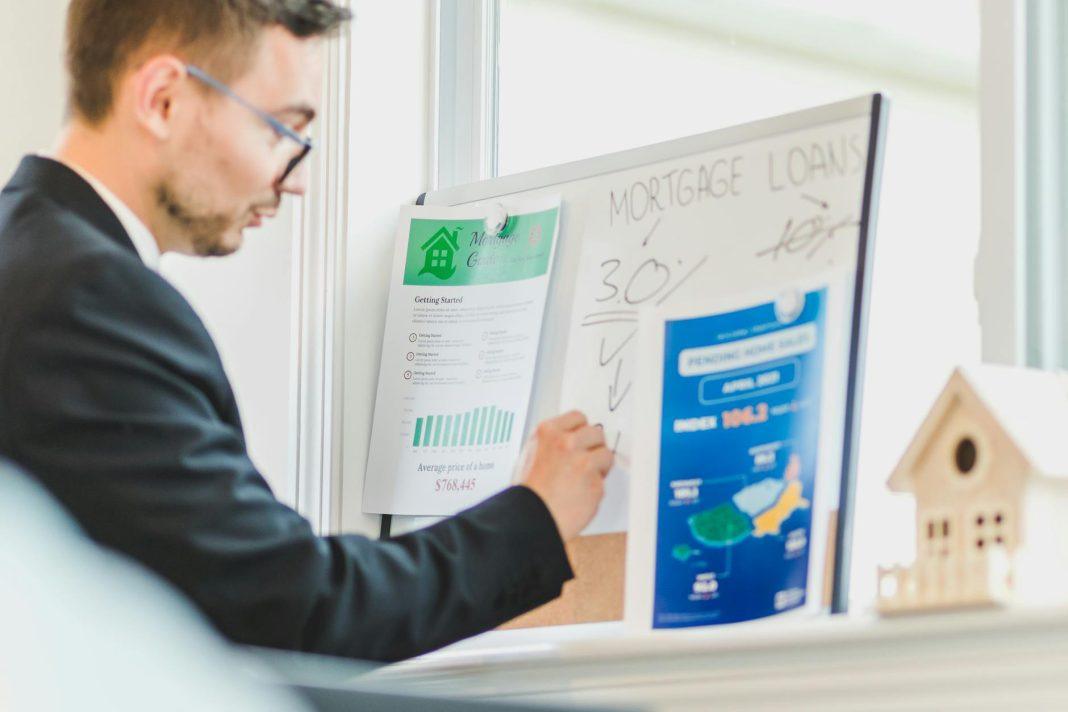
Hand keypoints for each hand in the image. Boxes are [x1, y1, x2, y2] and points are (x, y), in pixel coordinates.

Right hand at [517, 410, 612, 540]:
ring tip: (582, 480)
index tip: (581, 439)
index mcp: (548, 433)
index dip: (581, 430)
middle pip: (596, 433)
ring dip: (599, 466)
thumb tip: (573, 440)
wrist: (530, 519)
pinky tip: (580, 495)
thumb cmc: (527, 493)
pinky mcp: (595, 483)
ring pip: (605, 455)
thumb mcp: (531, 455)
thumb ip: (553, 443)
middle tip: (584, 461)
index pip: (578, 417)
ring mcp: (583, 462)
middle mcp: (567, 443)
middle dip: (593, 447)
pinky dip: (595, 488)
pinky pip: (603, 481)